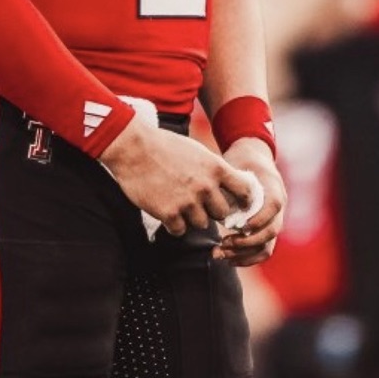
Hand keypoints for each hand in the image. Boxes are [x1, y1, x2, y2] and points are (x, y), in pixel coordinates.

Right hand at [99, 118, 258, 236]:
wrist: (134, 148)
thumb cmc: (165, 146)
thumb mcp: (198, 152)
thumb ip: (213, 170)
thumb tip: (229, 184)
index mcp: (216, 168)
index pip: (245, 191)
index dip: (244, 201)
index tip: (239, 206)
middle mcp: (205, 186)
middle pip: (221, 213)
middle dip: (212, 212)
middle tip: (199, 206)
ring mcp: (187, 201)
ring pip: (201, 224)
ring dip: (192, 219)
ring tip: (179, 206)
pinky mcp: (168, 213)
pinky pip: (180, 231)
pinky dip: (174, 226)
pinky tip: (167, 214)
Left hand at [213, 138, 287, 267]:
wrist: (252, 161)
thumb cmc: (240, 162)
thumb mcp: (235, 166)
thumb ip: (230, 183)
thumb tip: (213, 199)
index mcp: (274, 188)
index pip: (273, 206)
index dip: (259, 218)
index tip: (240, 226)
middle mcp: (278, 208)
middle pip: (271, 231)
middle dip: (246, 242)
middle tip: (222, 244)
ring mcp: (273, 221)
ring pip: (266, 247)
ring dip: (243, 254)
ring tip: (220, 253)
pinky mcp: (264, 231)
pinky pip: (261, 251)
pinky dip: (246, 258)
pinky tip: (228, 259)